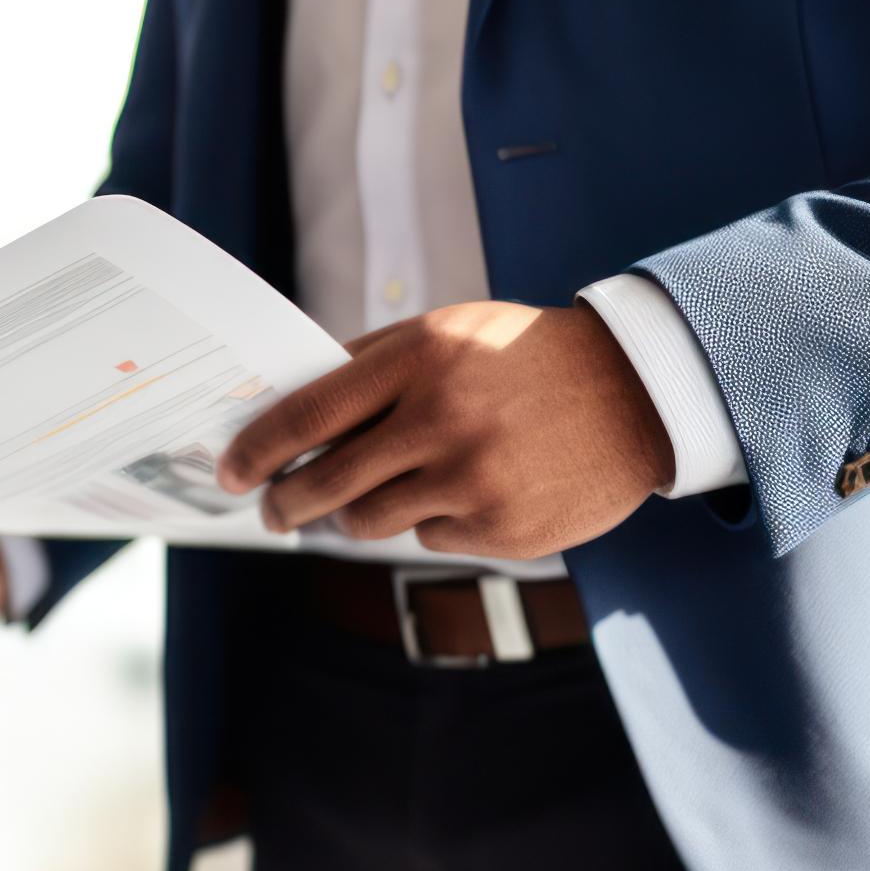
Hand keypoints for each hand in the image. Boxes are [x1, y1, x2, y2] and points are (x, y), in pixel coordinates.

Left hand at [216, 301, 673, 558]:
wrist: (638, 391)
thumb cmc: (521, 358)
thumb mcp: (447, 333)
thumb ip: (368, 364)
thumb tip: (282, 405)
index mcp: (420, 360)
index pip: (308, 416)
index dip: (257, 451)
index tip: (230, 472)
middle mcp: (444, 420)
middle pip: (327, 484)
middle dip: (286, 503)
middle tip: (272, 510)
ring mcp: (476, 480)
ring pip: (371, 521)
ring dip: (356, 514)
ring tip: (372, 494)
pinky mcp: (505, 529)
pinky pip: (431, 538)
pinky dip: (433, 520)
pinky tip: (468, 491)